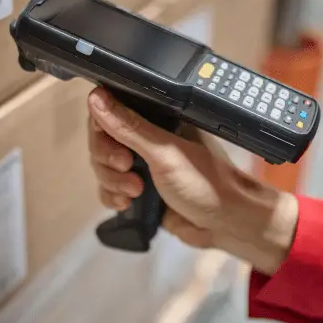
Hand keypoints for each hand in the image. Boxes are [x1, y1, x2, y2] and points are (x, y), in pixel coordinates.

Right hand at [86, 87, 298, 273]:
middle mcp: (147, 138)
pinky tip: (127, 203)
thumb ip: (129, 127)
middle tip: (128, 168)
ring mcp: (142, 165)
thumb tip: (96, 97)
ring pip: (104, 167)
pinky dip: (112, 196)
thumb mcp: (164, 152)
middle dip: (108, 159)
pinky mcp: (139, 190)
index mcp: (159, 119)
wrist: (226, 224)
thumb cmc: (204, 182)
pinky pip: (109, 189)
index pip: (112, 110)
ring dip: (111, 181)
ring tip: (135, 192)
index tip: (113, 144)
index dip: (103, 127)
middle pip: (102, 140)